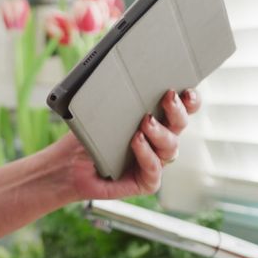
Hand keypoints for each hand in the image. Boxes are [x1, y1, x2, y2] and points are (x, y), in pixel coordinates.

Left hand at [61, 89, 201, 199]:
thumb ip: (120, 97)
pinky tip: (136, 143)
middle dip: (178, 111)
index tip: (187, 90)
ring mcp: (154, 161)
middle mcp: (158, 141)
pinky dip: (147, 155)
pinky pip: (155, 170)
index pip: (180, 109)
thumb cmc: (86, 135)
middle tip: (168, 97)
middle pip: (180, 125)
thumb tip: (131, 76)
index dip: (190, 100)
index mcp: (154, 120)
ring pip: (171, 147)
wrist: (67, 164)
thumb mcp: (101, 110)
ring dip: (160, 133)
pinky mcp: (146, 181)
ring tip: (144, 123)